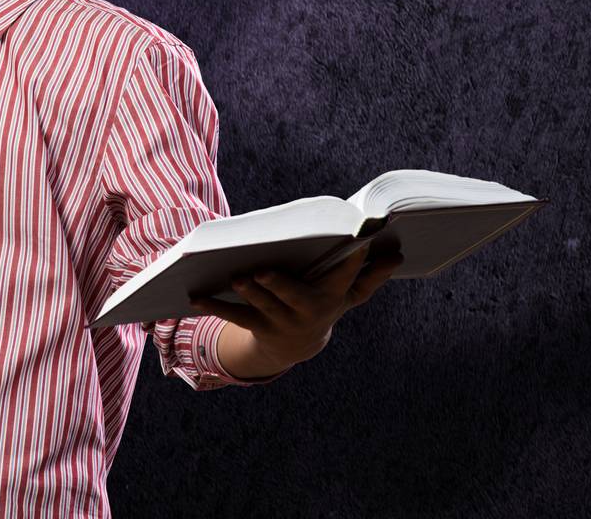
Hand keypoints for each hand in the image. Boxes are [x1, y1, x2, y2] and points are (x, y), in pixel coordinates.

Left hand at [188, 246, 404, 370]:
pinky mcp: (258, 327)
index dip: (351, 265)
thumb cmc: (323, 301)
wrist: (295, 345)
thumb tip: (398, 251)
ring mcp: (283, 321)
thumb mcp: (348, 292)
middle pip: (296, 298)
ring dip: (249, 292)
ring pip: (264, 306)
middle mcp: (310, 312)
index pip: (348, 280)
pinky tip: (192, 295)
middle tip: (263, 271)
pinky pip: (234, 314)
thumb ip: (370, 273)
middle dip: (281, 285)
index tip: (355, 246)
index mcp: (334, 296)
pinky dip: (213, 303)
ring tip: (236, 276)